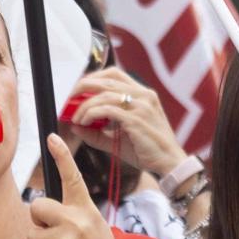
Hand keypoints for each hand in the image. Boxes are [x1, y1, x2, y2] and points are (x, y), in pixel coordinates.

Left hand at [27, 135, 135, 238]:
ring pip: (32, 235)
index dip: (62, 157)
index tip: (51, 138)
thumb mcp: (97, 232)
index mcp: (89, 212)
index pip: (74, 178)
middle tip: (53, 235)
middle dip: (38, 221)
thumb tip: (44, 212)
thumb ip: (75, 218)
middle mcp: (76, 222)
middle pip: (37, 207)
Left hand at [65, 67, 189, 178]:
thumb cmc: (146, 151)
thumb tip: (74, 126)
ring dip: (85, 105)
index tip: (78, 90)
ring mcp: (142, 106)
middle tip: (69, 99)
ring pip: (105, 94)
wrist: (169, 163)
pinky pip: (108, 110)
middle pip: (107, 80)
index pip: (114, 74)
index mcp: (142, 94)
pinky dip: (92, 114)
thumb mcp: (117, 139)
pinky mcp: (137, 119)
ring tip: (76, 117)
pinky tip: (85, 122)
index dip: (93, 77)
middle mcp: (144, 95)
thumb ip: (96, 132)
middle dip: (83, 87)